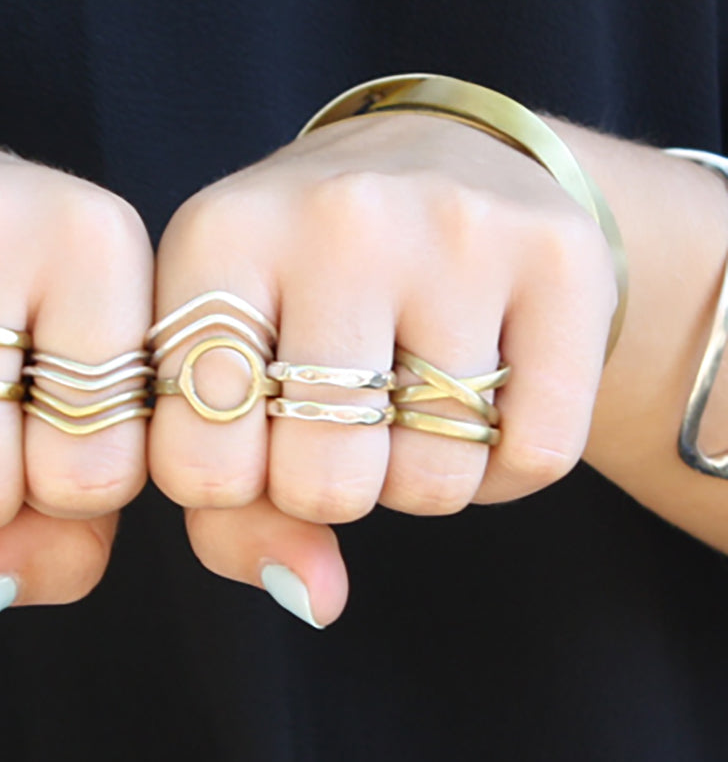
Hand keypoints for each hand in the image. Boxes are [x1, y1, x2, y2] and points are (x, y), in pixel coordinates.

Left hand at [149, 111, 617, 625]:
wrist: (443, 164)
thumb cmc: (302, 290)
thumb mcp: (226, 363)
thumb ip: (224, 506)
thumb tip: (310, 597)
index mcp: (218, 236)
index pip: (197, 459)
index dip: (224, 482)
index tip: (245, 434)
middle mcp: (336, 217)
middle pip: (323, 482)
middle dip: (326, 486)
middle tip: (336, 420)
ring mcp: (457, 230)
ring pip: (434, 479)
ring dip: (415, 475)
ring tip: (404, 396)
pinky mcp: (563, 259)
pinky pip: (537, 458)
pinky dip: (502, 466)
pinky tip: (481, 394)